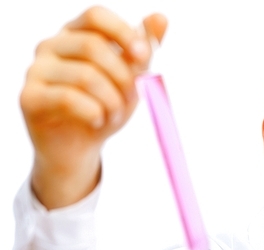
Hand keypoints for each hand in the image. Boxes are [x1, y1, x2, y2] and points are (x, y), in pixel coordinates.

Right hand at [20, 6, 167, 208]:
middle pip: (92, 46)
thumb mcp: (130, 79)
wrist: (79, 148)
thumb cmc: (105, 106)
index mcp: (76, 35)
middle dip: (122, 77)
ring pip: (85, 76)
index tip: (143, 56)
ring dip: (112, 101)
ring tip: (114, 115)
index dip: (122, 32)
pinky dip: (94, 113)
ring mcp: (36, 71)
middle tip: (131, 99)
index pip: (96, 16)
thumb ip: (143, 50)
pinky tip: (97, 121)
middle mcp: (51, 46)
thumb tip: (161, 17)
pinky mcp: (29, 98)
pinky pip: (68, 99)